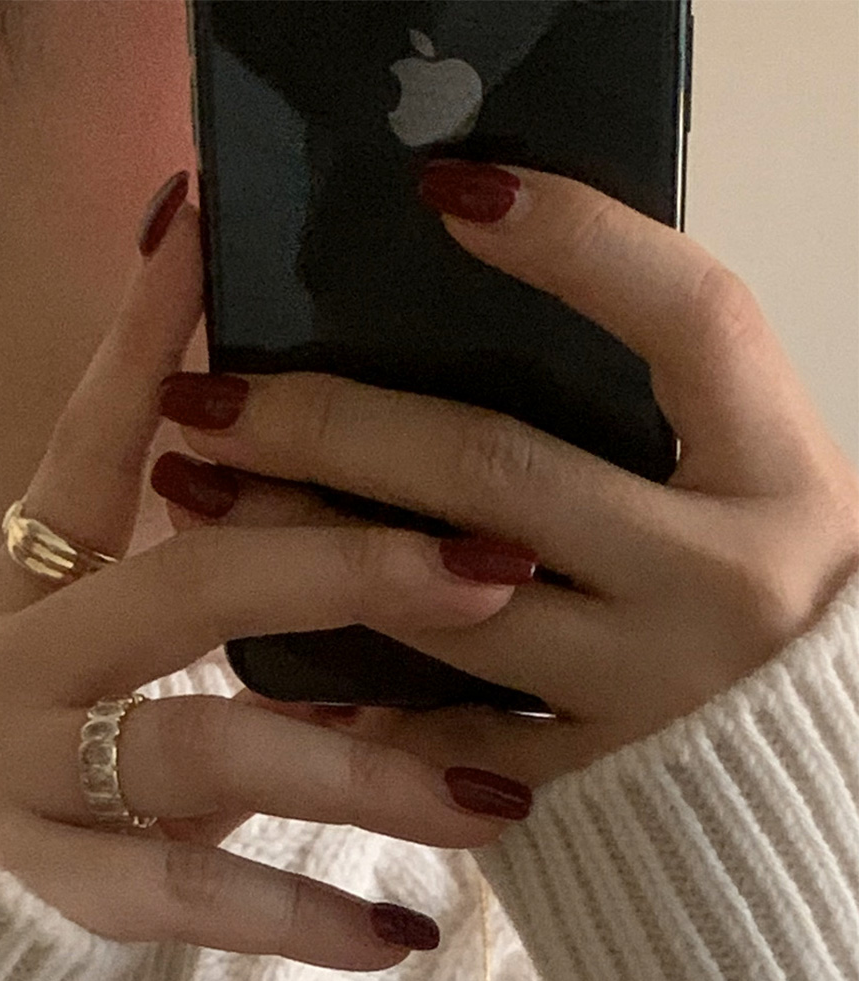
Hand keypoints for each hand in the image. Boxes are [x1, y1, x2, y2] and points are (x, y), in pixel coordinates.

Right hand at [0, 203, 525, 972]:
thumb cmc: (32, 788)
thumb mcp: (97, 689)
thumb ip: (203, 636)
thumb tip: (376, 580)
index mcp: (22, 599)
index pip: (89, 448)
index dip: (145, 341)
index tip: (206, 225)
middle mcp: (2, 670)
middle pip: (183, 586)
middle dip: (343, 568)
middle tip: (490, 570)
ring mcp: (8, 781)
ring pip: (200, 746)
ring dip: (359, 770)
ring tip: (495, 799)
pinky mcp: (32, 894)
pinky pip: (186, 896)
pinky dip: (300, 917)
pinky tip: (398, 936)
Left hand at [152, 164, 858, 790]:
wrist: (832, 771)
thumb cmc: (765, 594)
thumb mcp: (744, 484)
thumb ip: (646, 419)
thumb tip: (469, 320)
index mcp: (779, 471)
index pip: (693, 319)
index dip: (579, 243)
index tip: (448, 190)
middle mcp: (724, 576)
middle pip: (499, 472)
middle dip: (333, 428)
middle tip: (214, 398)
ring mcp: (658, 685)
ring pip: (448, 604)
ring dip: (305, 551)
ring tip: (198, 500)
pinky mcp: (600, 775)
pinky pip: (453, 735)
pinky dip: (363, 704)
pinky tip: (272, 666)